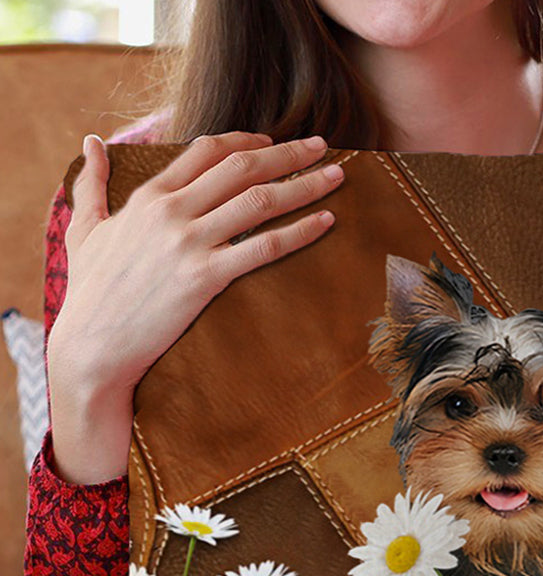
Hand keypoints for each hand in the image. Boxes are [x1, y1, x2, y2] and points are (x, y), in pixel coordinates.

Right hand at [47, 130, 344, 483]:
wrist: (92, 345)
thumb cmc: (90, 292)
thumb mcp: (84, 230)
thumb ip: (91, 184)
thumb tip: (91, 142)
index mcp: (149, 196)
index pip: (207, 150)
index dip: (247, 141)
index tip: (273, 141)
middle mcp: (172, 212)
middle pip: (242, 167)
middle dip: (288, 152)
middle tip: (322, 145)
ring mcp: (190, 243)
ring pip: (260, 200)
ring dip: (304, 184)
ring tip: (337, 176)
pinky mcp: (206, 277)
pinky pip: (264, 247)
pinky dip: (300, 231)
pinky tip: (326, 221)